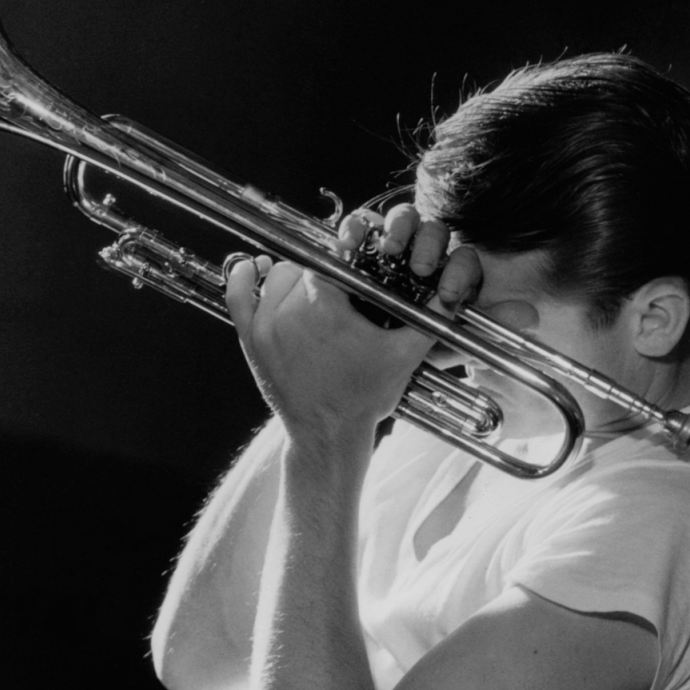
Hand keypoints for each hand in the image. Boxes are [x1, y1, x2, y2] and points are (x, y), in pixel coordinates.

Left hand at [224, 205, 482, 445]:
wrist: (328, 436)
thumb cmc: (365, 396)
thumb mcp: (403, 355)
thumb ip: (429, 320)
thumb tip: (451, 295)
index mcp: (326, 305)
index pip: (332, 256)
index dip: (346, 253)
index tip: (355, 255)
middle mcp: (290, 310)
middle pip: (306, 264)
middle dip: (325, 270)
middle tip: (341, 286)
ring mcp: (265, 325)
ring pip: (277, 275)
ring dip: (295, 277)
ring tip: (314, 290)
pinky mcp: (251, 340)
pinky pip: (238, 294)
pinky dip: (243, 277)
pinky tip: (253, 267)